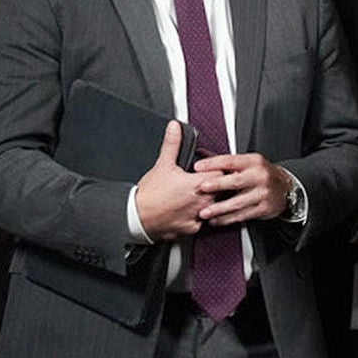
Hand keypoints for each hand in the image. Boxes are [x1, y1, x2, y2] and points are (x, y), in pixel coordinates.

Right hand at [134, 120, 216, 237]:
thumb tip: (175, 128)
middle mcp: (201, 201)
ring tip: (194, 196)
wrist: (137, 217)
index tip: (207, 168)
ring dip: (207, 201)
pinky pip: (201, 222)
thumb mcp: (162, 164)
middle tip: (201, 181)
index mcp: (198, 184)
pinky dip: (197, 217)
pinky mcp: (190, 229)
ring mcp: (197, 216)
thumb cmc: (149, 195)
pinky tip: (188, 211)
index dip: (215, 168)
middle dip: (213, 185)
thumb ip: (172, 143)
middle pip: (220, 191)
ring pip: (212, 208)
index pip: (221, 173)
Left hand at [195, 152, 291, 226]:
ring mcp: (262, 193)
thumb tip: (201, 154)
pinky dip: (227, 219)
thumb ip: (225, 162)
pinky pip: (242, 215)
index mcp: (253, 162)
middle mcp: (259, 176)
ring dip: (219, 209)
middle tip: (201, 188)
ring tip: (204, 213)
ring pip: (238, 202)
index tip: (198, 166)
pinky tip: (216, 220)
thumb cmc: (261, 175)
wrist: (285, 188)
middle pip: (235, 181)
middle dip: (217, 185)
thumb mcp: (248, 163)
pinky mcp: (264, 208)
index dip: (213, 163)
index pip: (230, 160)